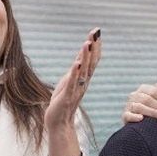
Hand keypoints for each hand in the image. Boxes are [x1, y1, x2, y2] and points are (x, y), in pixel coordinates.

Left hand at [43, 28, 101, 155]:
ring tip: (87, 43)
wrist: (59, 123)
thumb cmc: (62, 102)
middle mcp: (82, 83)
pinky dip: (74, 73)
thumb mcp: (69, 82)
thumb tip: (79, 58)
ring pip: (82, 71)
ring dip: (85, 57)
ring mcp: (75, 90)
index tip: (97, 32)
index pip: (92, 60)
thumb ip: (75, 71)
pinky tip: (76, 64)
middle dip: (93, 47)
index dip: (95, 46)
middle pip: (91, 62)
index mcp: (83, 79)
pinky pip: (72, 83)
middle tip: (96, 32)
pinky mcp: (67, 96)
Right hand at [122, 81, 156, 124]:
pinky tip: (141, 118)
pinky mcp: (125, 116)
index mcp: (143, 89)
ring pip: (139, 107)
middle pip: (147, 99)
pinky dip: (134, 117)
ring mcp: (129, 105)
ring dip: (152, 112)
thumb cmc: (153, 107)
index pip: (154, 91)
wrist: (141, 120)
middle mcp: (134, 95)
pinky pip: (128, 115)